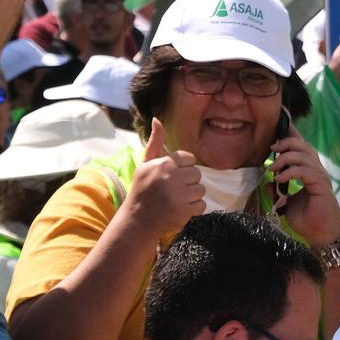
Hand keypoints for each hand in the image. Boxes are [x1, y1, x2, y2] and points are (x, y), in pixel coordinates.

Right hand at [119, 118, 204, 241]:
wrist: (137, 220)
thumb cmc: (143, 189)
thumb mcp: (146, 164)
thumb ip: (155, 142)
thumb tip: (157, 119)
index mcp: (164, 163)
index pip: (189, 159)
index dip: (182, 168)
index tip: (170, 178)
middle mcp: (171, 177)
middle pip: (197, 174)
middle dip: (188, 182)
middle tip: (172, 190)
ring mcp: (178, 194)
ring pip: (201, 190)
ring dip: (191, 196)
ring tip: (175, 200)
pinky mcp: (184, 210)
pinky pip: (202, 205)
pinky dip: (193, 209)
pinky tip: (179, 210)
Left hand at [270, 124, 339, 246]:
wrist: (321, 236)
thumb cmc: (307, 220)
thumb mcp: (286, 203)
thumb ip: (278, 191)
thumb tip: (265, 182)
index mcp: (310, 171)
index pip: (301, 147)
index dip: (291, 134)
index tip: (280, 123)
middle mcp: (317, 170)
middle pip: (303, 145)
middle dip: (286, 143)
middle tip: (272, 150)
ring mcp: (321, 177)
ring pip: (305, 155)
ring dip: (286, 158)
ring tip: (273, 169)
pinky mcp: (321, 186)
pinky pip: (306, 171)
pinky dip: (291, 172)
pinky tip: (280, 179)